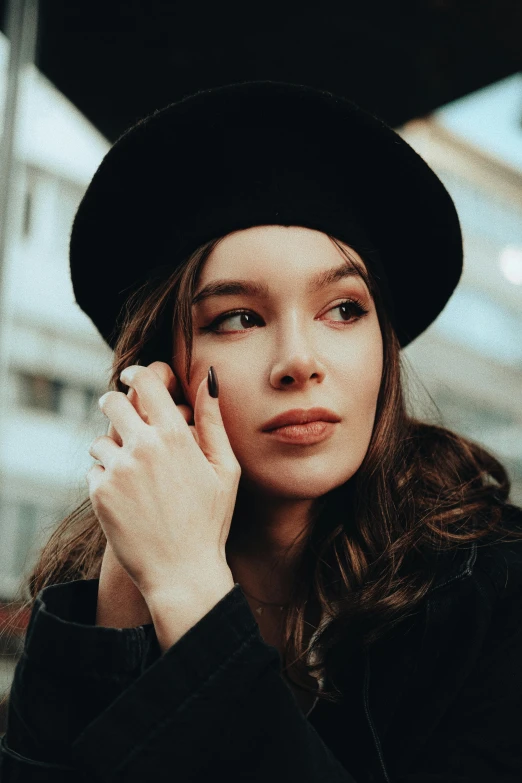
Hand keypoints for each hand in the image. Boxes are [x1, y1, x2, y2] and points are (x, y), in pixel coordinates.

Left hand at [86, 362, 239, 604]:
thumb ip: (213, 421)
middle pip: (111, 402)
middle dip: (114, 404)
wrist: (182, 572)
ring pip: (100, 440)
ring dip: (112, 449)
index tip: (131, 377)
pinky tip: (128, 499)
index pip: (145, 382)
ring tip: (133, 473)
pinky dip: (106, 479)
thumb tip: (209, 380)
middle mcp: (143, 446)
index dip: (136, 374)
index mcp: (175, 435)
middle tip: (121, 415)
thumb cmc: (210, 520)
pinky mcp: (100, 493)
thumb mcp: (224, 469)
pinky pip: (95, 471)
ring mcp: (118, 470)